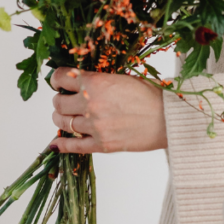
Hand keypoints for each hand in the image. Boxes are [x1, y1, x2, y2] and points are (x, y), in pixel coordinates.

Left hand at [49, 67, 166, 153]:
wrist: (168, 119)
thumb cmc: (151, 96)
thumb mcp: (122, 79)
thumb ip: (98, 81)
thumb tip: (80, 84)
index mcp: (95, 83)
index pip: (61, 78)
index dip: (58, 80)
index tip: (59, 82)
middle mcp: (90, 104)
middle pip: (58, 103)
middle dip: (60, 100)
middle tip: (65, 100)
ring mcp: (94, 126)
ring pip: (62, 123)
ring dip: (61, 119)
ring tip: (65, 117)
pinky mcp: (101, 144)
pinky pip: (74, 146)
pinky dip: (61, 145)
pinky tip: (55, 144)